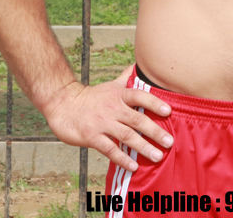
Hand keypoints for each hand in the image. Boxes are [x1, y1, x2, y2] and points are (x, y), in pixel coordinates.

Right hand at [44, 66, 173, 171]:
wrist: (62, 105)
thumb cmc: (91, 97)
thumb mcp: (110, 85)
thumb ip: (126, 78)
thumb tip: (139, 65)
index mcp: (118, 95)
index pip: (139, 96)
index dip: (154, 102)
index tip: (169, 111)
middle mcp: (112, 108)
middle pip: (137, 119)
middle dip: (155, 131)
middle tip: (169, 142)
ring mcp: (102, 123)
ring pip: (126, 136)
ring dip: (143, 147)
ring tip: (157, 156)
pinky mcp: (92, 137)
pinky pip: (110, 149)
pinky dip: (122, 158)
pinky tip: (134, 166)